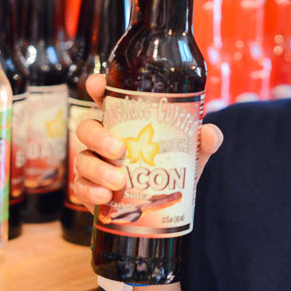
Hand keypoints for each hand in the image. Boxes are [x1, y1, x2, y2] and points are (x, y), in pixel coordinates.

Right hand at [73, 73, 223, 206]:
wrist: (167, 205)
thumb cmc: (173, 167)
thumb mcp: (192, 153)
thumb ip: (204, 140)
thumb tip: (210, 133)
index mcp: (123, 122)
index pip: (104, 98)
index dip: (96, 87)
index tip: (97, 85)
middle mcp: (103, 139)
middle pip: (87, 128)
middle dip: (98, 137)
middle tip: (119, 149)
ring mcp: (94, 164)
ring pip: (82, 160)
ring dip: (98, 170)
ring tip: (118, 181)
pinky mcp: (90, 189)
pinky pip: (81, 189)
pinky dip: (91, 192)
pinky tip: (105, 196)